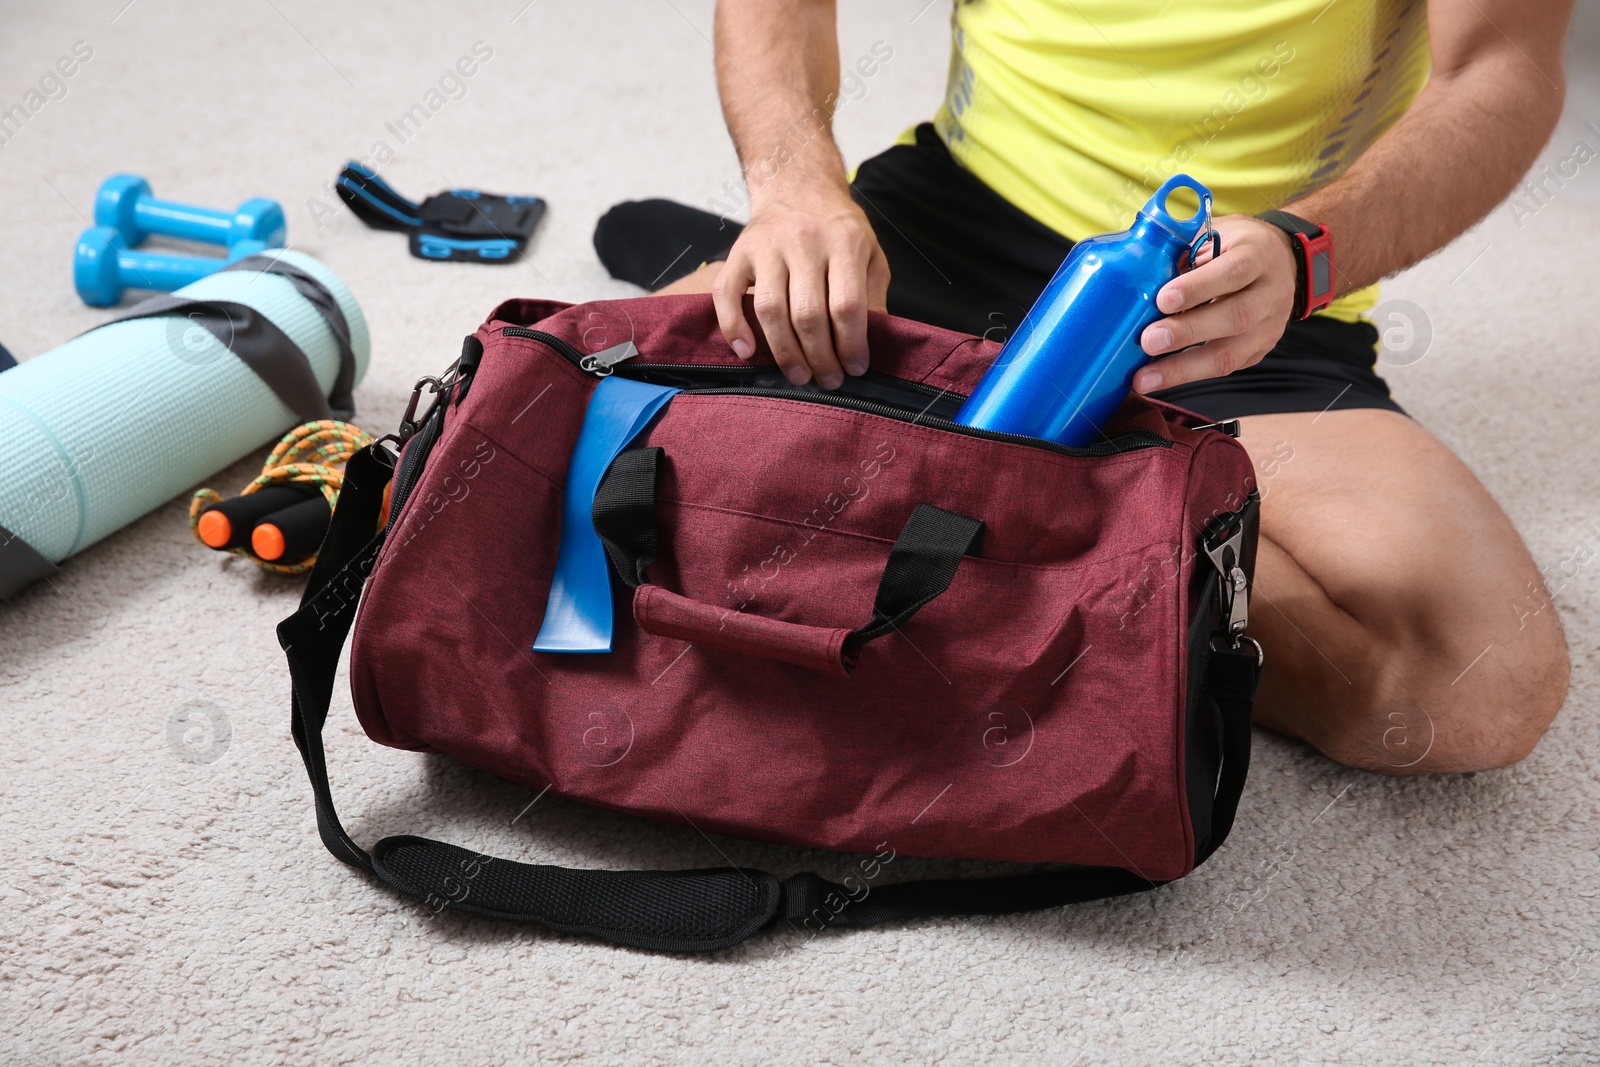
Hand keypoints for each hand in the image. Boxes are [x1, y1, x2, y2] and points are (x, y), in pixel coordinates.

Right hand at [712, 186, 890, 388]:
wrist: (798, 184)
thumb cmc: (839, 229)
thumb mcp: (870, 254)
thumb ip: (873, 296)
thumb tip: (873, 344)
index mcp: (844, 241)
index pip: (846, 305)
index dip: (851, 345)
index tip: (856, 369)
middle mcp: (804, 241)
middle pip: (808, 314)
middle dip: (819, 357)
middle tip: (828, 381)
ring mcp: (767, 246)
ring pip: (770, 310)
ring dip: (784, 352)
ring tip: (798, 376)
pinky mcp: (738, 252)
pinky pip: (725, 294)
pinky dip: (732, 327)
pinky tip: (745, 352)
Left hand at [1133, 214, 1298, 392]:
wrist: (1282, 262)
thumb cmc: (1234, 247)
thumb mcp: (1215, 235)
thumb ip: (1185, 252)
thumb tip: (1140, 275)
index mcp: (1258, 255)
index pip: (1234, 272)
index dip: (1199, 287)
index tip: (1163, 300)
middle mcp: (1270, 294)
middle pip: (1235, 317)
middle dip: (1188, 332)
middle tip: (1149, 341)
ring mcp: (1268, 327)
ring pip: (1229, 354)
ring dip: (1182, 369)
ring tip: (1145, 378)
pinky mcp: (1257, 351)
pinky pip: (1224, 368)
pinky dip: (1188, 375)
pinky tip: (1159, 380)